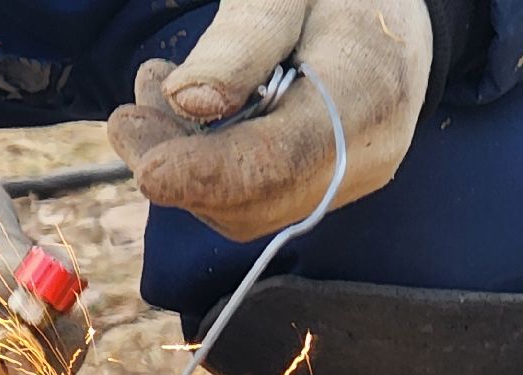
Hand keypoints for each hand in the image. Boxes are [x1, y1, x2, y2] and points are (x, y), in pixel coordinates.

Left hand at [107, 0, 433, 242]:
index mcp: (367, 95)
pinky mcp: (323, 189)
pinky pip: (254, 198)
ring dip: (184, 165)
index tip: (148, 170)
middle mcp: (364, 158)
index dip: (209, 174)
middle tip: (127, 117)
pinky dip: (205, 167)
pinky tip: (185, 114)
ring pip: (245, 208)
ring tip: (153, 93)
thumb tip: (188, 102)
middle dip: (179, 168)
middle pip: (255, 198)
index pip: (281, 160)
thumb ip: (240, 42)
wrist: (395, 15)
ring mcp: (346, 183)